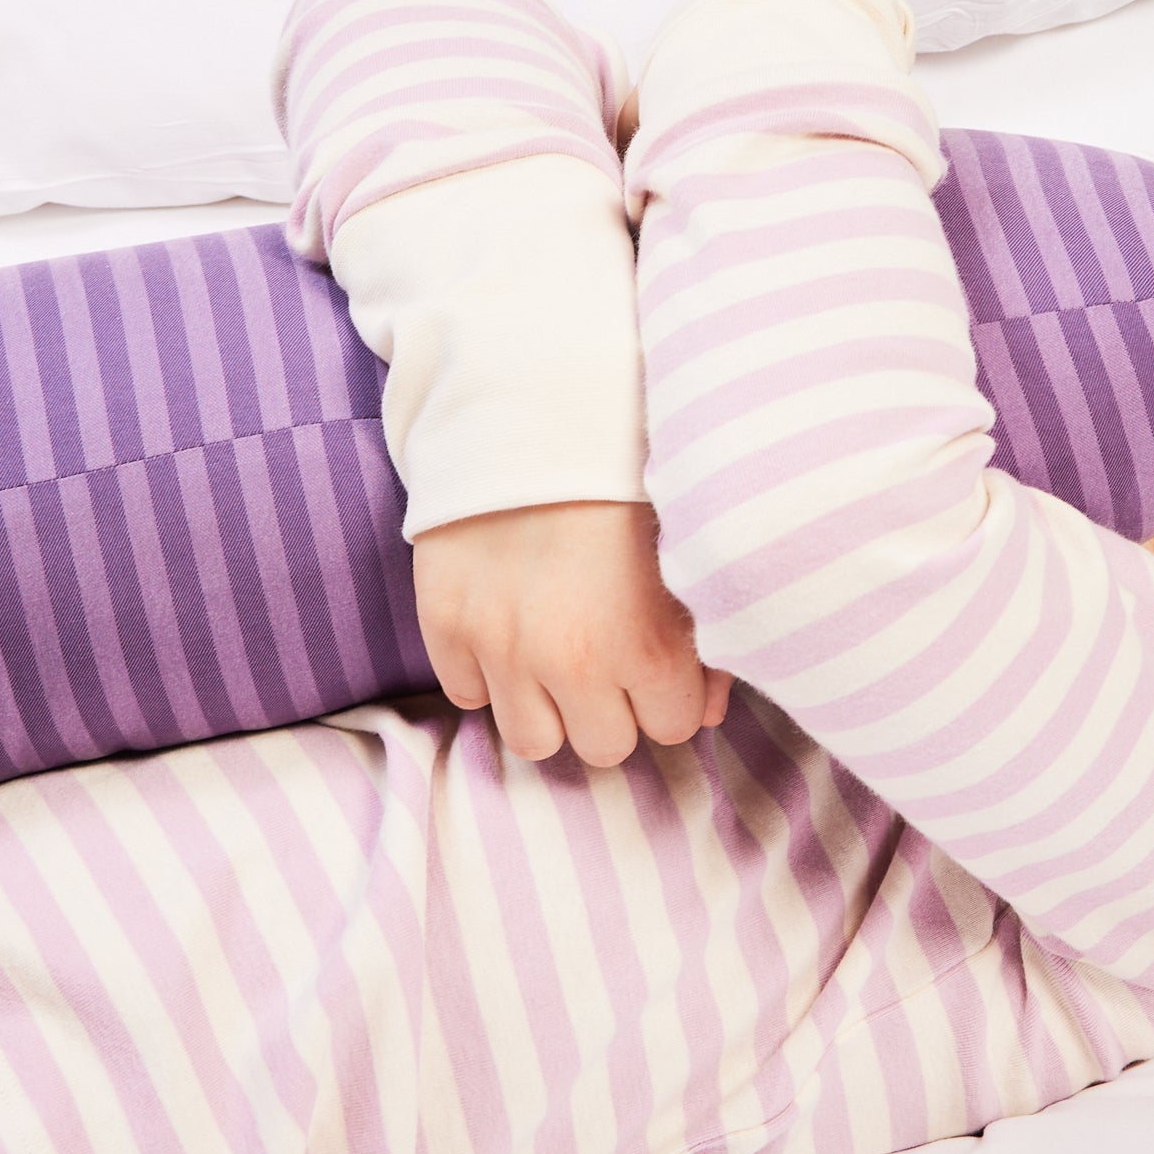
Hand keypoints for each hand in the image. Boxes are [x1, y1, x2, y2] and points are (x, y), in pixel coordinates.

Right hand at [411, 499, 732, 765]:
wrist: (535, 406)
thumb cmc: (627, 472)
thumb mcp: (686, 549)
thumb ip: (704, 638)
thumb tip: (708, 708)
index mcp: (644, 645)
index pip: (674, 728)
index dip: (673, 693)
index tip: (664, 661)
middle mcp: (570, 661)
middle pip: (605, 747)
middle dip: (616, 709)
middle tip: (612, 661)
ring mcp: (500, 648)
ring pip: (533, 741)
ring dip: (550, 709)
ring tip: (558, 662)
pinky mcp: (446, 626)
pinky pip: (466, 694)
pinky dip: (488, 674)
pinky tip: (510, 630)